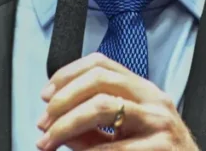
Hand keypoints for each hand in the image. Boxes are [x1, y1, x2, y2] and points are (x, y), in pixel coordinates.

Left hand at [35, 53, 198, 150]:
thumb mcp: (128, 132)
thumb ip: (95, 126)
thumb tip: (57, 124)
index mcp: (144, 89)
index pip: (101, 63)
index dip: (67, 75)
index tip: (46, 95)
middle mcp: (154, 99)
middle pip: (99, 79)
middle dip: (63, 100)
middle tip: (43, 123)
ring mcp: (159, 122)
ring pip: (102, 106)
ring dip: (66, 125)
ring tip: (49, 142)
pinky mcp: (162, 147)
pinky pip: (113, 147)